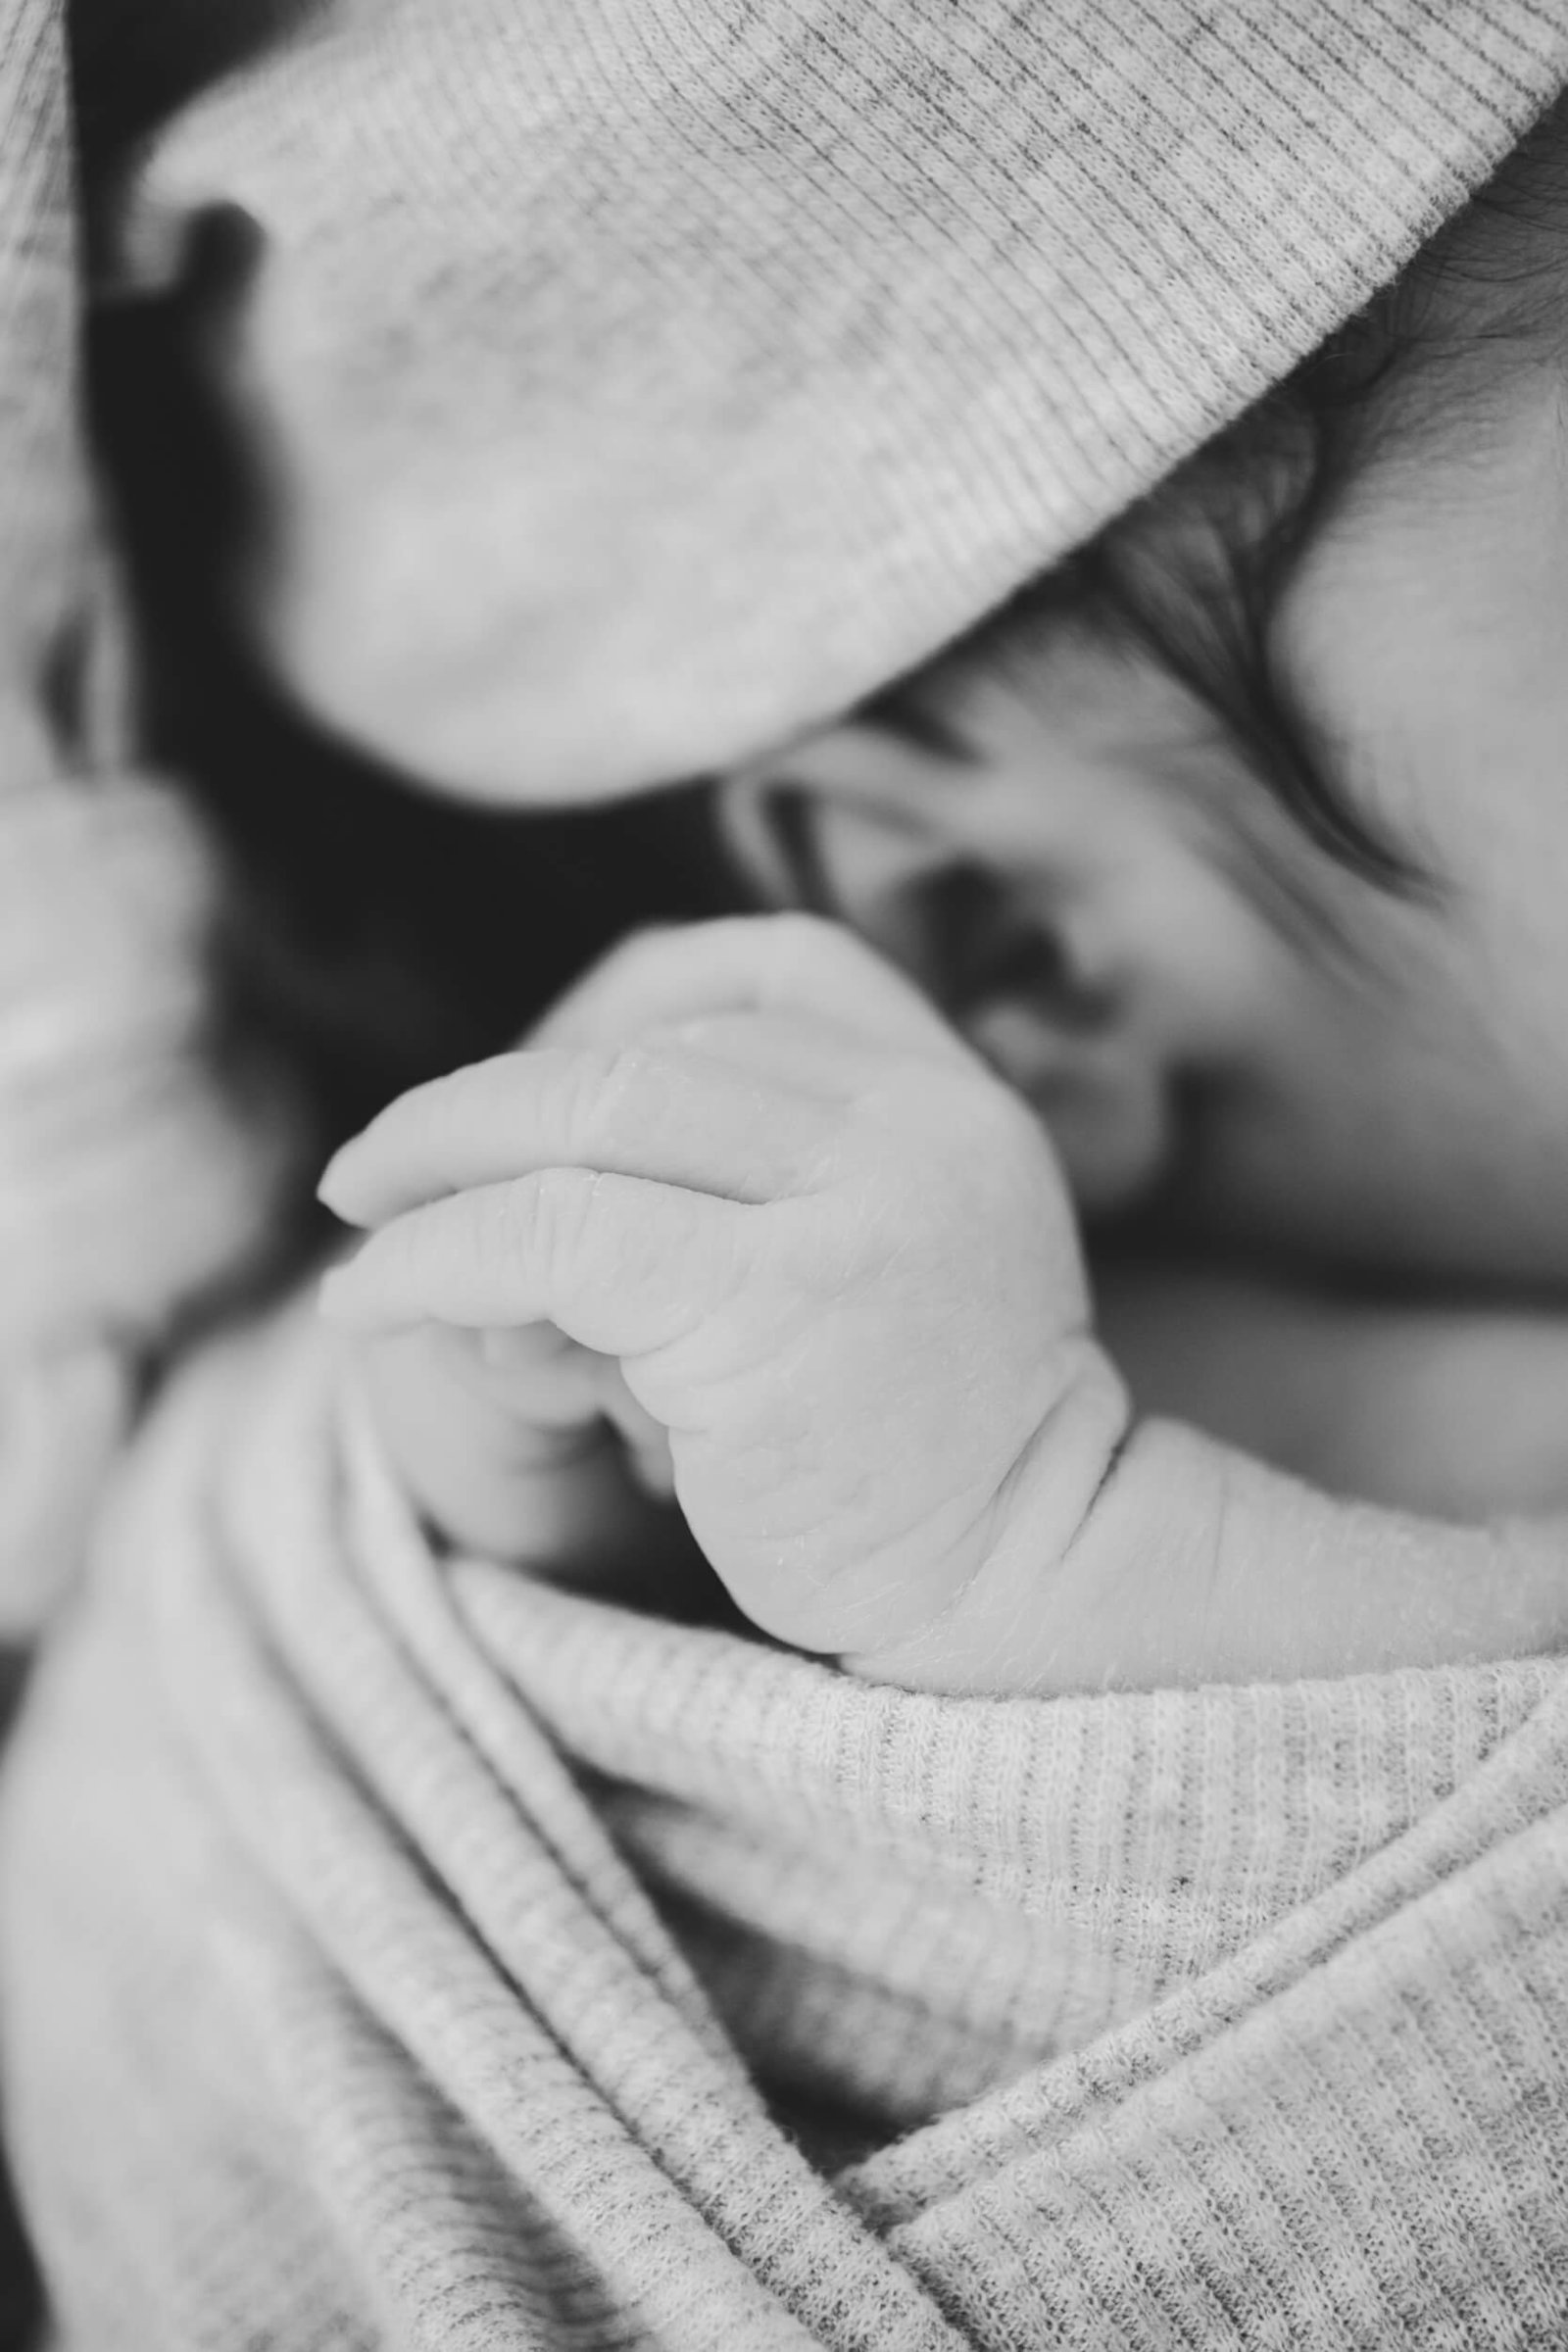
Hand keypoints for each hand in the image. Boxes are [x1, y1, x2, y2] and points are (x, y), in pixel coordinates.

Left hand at [319, 915, 1127, 1681]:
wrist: (1021, 1596)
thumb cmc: (919, 1459)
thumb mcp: (863, 1269)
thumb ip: (739, 1194)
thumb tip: (497, 1200)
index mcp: (955, 1098)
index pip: (769, 972)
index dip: (617, 1007)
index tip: (524, 1087)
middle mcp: (921, 1123)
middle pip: (657, 1043)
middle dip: (490, 1095)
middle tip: (378, 1166)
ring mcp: (858, 1202)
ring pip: (590, 1115)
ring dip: (440, 1159)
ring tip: (362, 1220)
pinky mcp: (776, 1303)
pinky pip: (553, 1234)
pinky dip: (436, 1253)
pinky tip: (371, 1296)